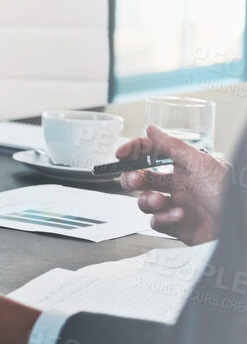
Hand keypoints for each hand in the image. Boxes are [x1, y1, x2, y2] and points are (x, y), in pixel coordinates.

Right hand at [116, 124, 228, 244]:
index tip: (120, 154)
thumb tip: (153, 129)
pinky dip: (162, 218)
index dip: (135, 151)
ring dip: (148, 201)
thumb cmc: (228, 192)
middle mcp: (180, 185)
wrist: (240, 226)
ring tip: (160, 201)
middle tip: (135, 181)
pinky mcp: (177, 226)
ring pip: (145, 201)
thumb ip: (173, 146)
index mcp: (185, 166)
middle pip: (143, 178)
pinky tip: (177, 215)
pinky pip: (156, 222)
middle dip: (133, 178)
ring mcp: (177, 205)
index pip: (153, 153)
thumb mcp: (201, 163)